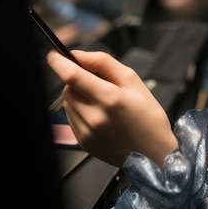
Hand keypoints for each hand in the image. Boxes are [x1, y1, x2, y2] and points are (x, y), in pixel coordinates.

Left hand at [46, 49, 176, 166]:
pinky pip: (72, 118)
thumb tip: (79, 55)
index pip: (72, 76)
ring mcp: (86, 133)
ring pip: (68, 103)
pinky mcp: (83, 143)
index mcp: (109, 99)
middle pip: (68, 89)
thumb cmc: (148, 117)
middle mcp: (94, 117)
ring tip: (102, 102)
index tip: (54, 54)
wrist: (153, 154)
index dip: (59, 62)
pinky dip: (81, 111)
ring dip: (78, 96)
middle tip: (98, 83)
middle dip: (77, 80)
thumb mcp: (133, 81)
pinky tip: (100, 115)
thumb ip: (104, 63)